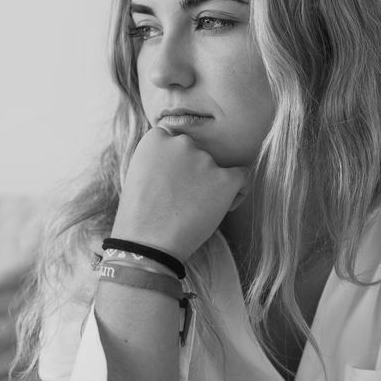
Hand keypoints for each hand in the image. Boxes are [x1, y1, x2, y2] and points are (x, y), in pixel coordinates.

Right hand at [111, 127, 247, 260]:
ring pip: (219, 166)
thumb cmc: (140, 215)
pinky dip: (236, 191)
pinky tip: (223, 206)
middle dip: (195, 170)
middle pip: (198, 152)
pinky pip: (241, 177)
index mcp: (157, 137)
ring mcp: (204, 159)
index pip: (177, 140)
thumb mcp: (139, 173)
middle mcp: (182, 142)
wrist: (148, 243)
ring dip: (213, 183)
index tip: (172, 182)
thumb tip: (181, 159)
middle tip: (184, 198)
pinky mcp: (224, 178)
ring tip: (197, 209)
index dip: (178, 161)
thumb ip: (161, 157)